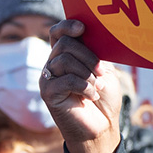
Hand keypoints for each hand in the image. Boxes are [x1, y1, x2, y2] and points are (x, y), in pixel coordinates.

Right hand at [40, 20, 122, 152]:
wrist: (102, 126)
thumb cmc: (104, 97)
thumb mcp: (105, 71)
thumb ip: (96, 54)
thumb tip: (92, 37)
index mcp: (68, 54)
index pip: (58, 33)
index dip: (67, 26)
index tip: (82, 27)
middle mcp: (54, 63)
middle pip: (64, 44)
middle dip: (88, 56)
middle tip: (102, 72)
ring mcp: (49, 78)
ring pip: (64, 60)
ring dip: (87, 73)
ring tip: (98, 86)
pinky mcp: (48, 93)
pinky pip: (65, 80)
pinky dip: (84, 86)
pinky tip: (92, 96)